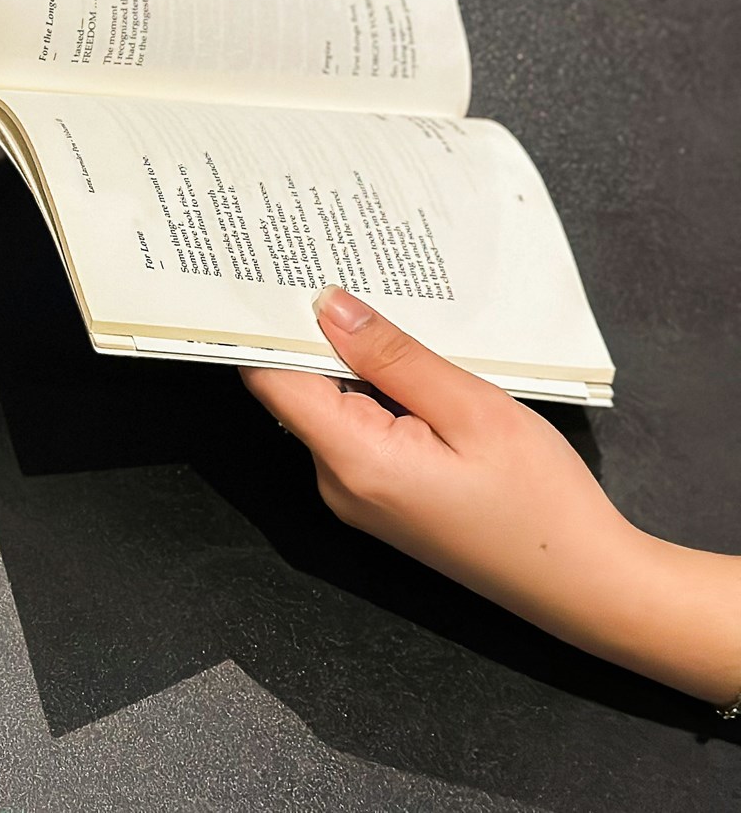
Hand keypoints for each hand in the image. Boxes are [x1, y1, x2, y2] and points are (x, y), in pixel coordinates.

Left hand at [245, 287, 740, 703]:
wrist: (585, 583)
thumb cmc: (540, 500)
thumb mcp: (473, 409)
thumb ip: (393, 356)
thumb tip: (326, 306)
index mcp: (351, 460)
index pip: (271, 379)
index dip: (267, 325)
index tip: (276, 273)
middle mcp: (335, 482)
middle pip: (296, 390)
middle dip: (314, 334)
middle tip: (335, 268)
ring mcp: (355, 496)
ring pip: (328, 409)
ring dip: (348, 363)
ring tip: (376, 304)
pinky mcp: (379, 499)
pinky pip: (355, 432)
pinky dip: (370, 395)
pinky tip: (402, 364)